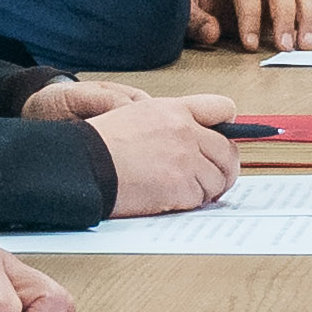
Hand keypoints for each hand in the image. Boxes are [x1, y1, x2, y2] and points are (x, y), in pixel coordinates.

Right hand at [82, 96, 234, 213]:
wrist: (84, 164)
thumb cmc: (101, 144)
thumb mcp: (137, 115)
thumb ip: (170, 122)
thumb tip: (194, 137)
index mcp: (174, 110)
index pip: (222, 108)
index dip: (226, 128)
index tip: (223, 142)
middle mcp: (185, 131)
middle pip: (228, 151)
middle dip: (223, 168)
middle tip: (213, 178)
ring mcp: (186, 159)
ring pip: (219, 178)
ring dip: (207, 189)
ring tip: (188, 191)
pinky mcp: (181, 186)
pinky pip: (202, 198)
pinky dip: (191, 202)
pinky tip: (174, 199)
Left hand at [183, 0, 311, 55]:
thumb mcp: (185, 5)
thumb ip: (195, 19)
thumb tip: (211, 33)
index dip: (250, 17)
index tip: (250, 44)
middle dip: (285, 18)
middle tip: (285, 47)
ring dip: (306, 20)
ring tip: (306, 45)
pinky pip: (304, 3)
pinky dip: (311, 23)